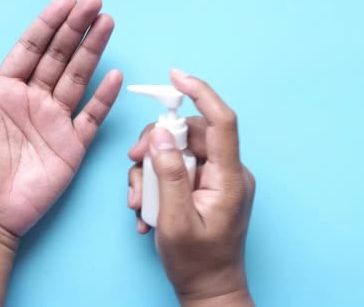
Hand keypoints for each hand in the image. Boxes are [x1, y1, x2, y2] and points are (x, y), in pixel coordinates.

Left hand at [0, 0, 122, 245]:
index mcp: (4, 92)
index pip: (30, 49)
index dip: (48, 24)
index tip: (66, 2)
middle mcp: (33, 100)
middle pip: (59, 56)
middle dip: (76, 28)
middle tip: (94, 3)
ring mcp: (55, 121)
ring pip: (78, 78)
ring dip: (93, 51)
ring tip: (107, 23)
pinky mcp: (72, 145)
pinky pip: (91, 116)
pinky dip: (103, 97)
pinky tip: (114, 75)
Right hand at [127, 69, 254, 305]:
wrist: (209, 288)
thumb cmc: (196, 262)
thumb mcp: (174, 221)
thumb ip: (168, 176)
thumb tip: (159, 137)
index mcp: (229, 179)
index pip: (221, 122)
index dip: (201, 93)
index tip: (175, 77)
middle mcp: (227, 173)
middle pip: (190, 135)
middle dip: (156, 145)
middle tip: (134, 167)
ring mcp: (216, 180)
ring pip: (178, 151)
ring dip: (151, 171)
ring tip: (139, 203)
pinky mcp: (205, 187)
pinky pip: (178, 169)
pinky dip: (157, 183)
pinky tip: (147, 210)